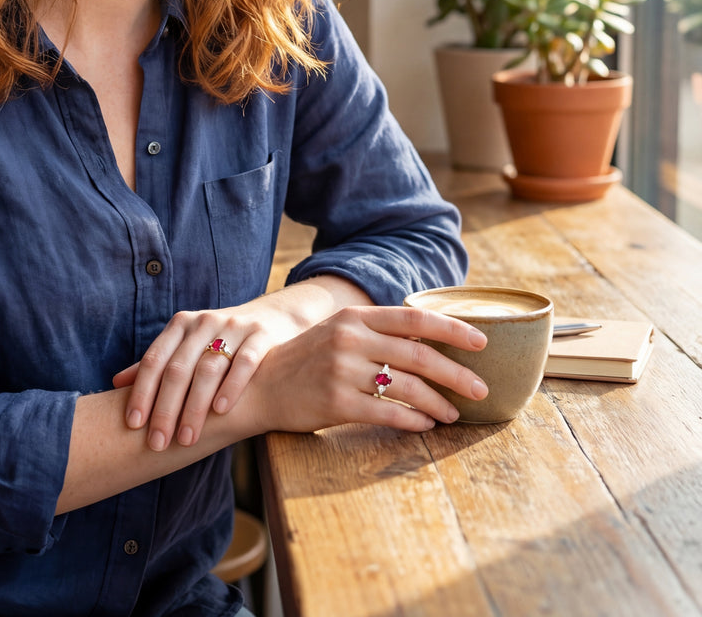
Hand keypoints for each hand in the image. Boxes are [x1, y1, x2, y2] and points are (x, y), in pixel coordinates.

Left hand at [113, 295, 307, 451]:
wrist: (271, 319)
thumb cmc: (219, 341)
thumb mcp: (186, 346)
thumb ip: (156, 364)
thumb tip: (115, 384)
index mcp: (180, 325)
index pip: (154, 360)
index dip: (141, 393)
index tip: (133, 426)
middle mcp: (203, 322)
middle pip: (178, 369)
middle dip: (165, 409)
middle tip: (158, 443)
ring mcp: (233, 326)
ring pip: (208, 368)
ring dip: (195, 406)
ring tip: (186, 439)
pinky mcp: (260, 336)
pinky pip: (244, 362)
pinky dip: (231, 386)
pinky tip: (221, 411)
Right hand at [243, 305, 487, 433]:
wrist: (261, 385)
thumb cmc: (307, 359)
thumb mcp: (339, 333)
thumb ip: (377, 334)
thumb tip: (431, 343)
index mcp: (355, 318)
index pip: (415, 318)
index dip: (453, 329)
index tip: (482, 342)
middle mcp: (350, 339)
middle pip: (420, 355)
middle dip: (457, 374)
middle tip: (480, 389)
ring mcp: (342, 370)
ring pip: (408, 388)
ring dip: (439, 403)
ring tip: (453, 414)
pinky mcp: (336, 402)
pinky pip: (388, 413)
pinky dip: (412, 421)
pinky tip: (424, 425)